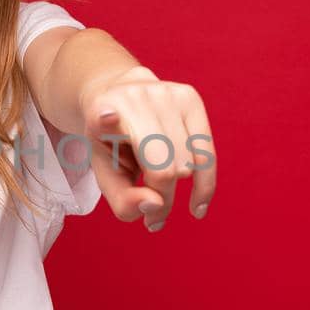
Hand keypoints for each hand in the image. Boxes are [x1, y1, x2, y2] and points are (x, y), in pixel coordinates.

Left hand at [79, 66, 216, 231]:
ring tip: (160, 194)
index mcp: (101, 111)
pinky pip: (207, 154)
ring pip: (188, 165)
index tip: (106, 116)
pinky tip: (197, 206)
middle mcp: (134, 97)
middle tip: (151, 216)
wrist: (119, 97)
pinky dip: (204, 186)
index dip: (107, 120)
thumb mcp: (106, 176)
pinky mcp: (190, 97)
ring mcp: (165, 93)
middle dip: (160, 199)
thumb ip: (123, 201)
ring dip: (175, 190)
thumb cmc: (111, 144)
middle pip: (163, 169)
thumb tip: (155, 205)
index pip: (106, 119)